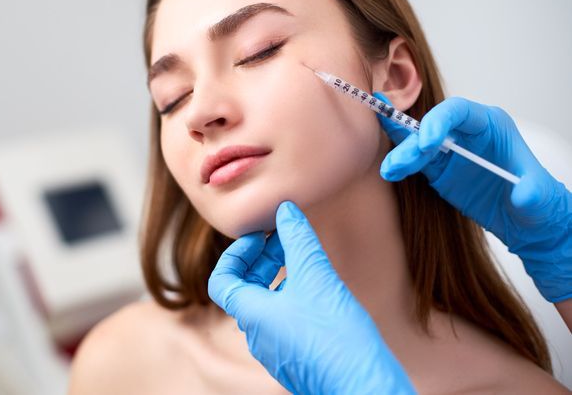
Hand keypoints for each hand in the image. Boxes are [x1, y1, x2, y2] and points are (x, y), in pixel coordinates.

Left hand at [208, 201, 414, 394]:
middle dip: (263, 258)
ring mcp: (275, 350)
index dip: (235, 253)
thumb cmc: (336, 336)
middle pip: (245, 288)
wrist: (364, 386)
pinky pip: (283, 321)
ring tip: (305, 259)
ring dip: (279, 276)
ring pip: (266, 304)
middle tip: (285, 238)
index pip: (221, 280)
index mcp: (251, 315)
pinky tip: (318, 289)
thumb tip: (285, 209)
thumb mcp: (317, 276)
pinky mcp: (295, 358)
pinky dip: (292, 297)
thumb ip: (298, 239)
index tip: (261, 237)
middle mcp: (256, 335)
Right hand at [374, 93, 571, 301]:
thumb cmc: (538, 200)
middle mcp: (465, 132)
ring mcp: (449, 150)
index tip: (426, 143)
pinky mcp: (438, 169)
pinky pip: (415, 161)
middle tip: (399, 162)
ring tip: (389, 170)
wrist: (526, 222)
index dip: (438, 121)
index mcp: (490, 125)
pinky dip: (401, 165)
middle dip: (413, 142)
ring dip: (401, 154)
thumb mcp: (540, 196)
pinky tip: (391, 171)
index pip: (458, 111)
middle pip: (431, 127)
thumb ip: (532, 192)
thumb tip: (523, 194)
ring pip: (418, 144)